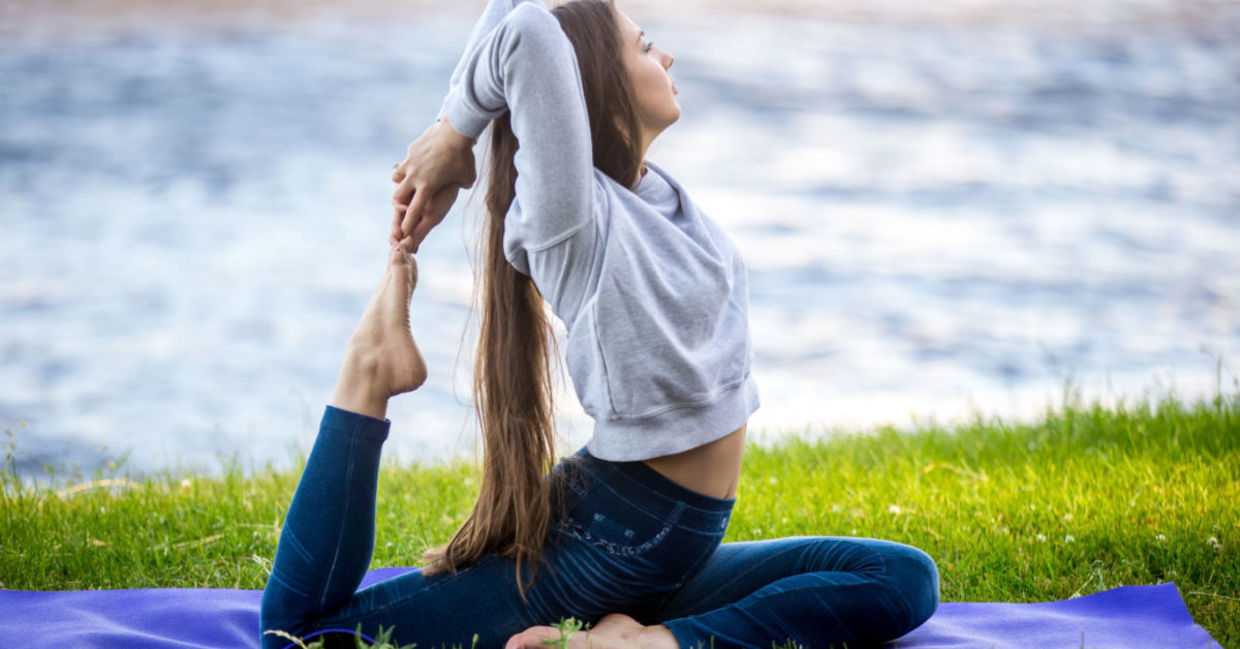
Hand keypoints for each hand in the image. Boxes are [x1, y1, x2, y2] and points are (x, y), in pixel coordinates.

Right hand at [390, 118, 476, 252]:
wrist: (455, 131)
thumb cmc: (463, 156)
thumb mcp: (467, 176)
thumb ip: (462, 184)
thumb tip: (463, 185)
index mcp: (427, 187)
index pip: (414, 211)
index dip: (408, 224)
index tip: (403, 233)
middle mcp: (415, 177)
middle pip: (397, 196)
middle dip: (398, 205)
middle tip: (402, 207)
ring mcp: (410, 162)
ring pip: (396, 177)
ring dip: (400, 183)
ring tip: (407, 183)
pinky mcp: (411, 150)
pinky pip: (406, 160)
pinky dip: (409, 164)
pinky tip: (418, 160)